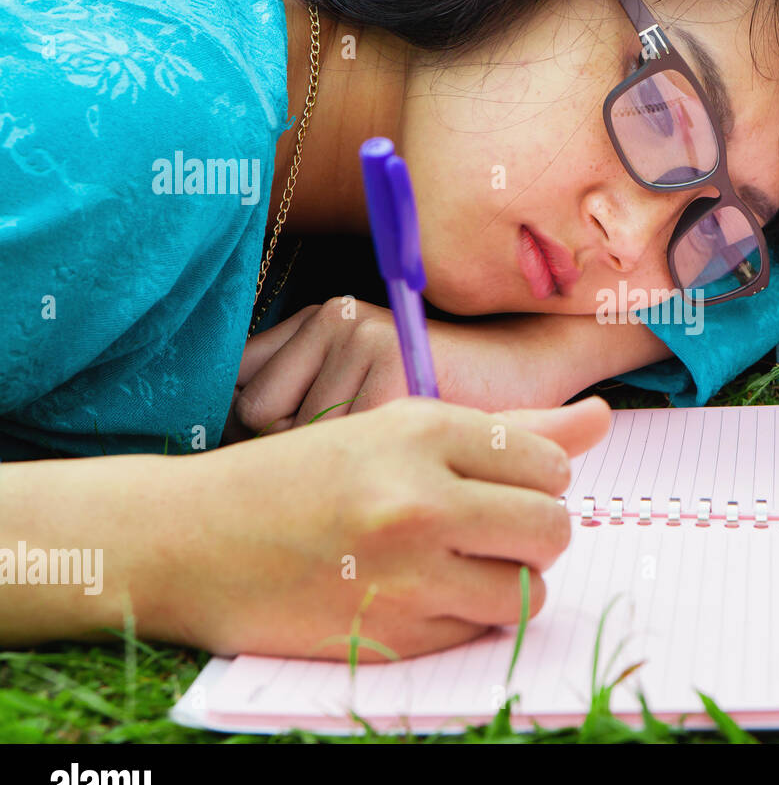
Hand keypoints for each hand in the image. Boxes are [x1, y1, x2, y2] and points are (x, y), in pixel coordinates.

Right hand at [160, 394, 611, 659]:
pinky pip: (479, 632)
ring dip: (506, 582)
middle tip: (486, 528)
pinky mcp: (388, 636)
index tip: (500, 486)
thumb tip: (604, 418)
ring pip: (528, 591)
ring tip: (457, 562)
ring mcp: (404, 575)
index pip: (551, 466)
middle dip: (533, 534)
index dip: (537, 481)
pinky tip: (418, 593)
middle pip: (553, 530)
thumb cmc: (299, 478)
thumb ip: (508, 430)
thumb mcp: (396, 432)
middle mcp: (418, 500)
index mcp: (421, 432)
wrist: (187, 541)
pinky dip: (464, 618)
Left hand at [227, 298, 570, 440]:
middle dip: (301, 451)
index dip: (267, 434)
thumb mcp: (371, 387)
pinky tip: (410, 461)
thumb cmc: (449, 396)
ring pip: (303, 433)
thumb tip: (241, 456)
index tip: (306, 457)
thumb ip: (312, 403)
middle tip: (357, 461)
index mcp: (320, 319)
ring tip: (390, 458)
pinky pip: (351, 443)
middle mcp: (334, 318)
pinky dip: (377, 466)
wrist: (531, 367)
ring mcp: (362, 337)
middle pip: (260, 414)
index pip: (243, 388)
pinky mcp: (393, 365)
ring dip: (342, 464)